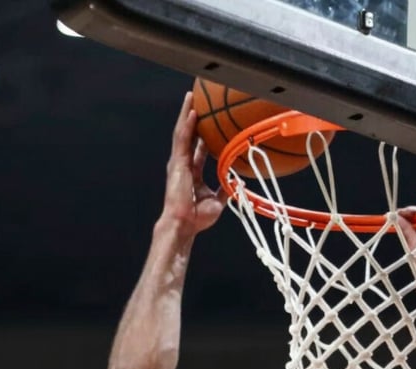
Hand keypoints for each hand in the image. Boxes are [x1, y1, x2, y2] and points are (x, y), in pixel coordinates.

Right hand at [160, 92, 226, 236]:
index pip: (198, 149)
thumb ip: (226, 189)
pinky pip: (182, 140)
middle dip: (192, 118)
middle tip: (197, 100)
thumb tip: (239, 181)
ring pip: (183, 132)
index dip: (203, 135)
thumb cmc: (197, 217)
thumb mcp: (217, 201)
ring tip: (190, 97)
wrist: (184, 224)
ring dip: (186, 114)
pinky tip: (191, 112)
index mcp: (193, 172)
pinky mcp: (176, 163)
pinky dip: (186, 125)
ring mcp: (179, 163)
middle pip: (189, 136)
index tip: (210, 122)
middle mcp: (184, 165)